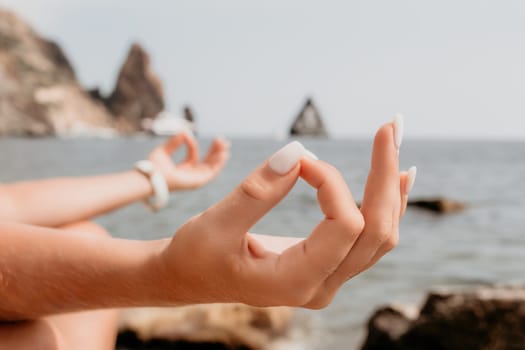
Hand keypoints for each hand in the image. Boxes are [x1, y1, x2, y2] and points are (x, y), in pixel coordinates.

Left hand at [148, 133, 229, 190]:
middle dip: (215, 151)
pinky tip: (223, 155)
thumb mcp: (163, 150)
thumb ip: (174, 142)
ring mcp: (195, 179)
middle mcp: (190, 175)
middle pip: (207, 162)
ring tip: (226, 146)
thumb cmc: (154, 167)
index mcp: (183, 169)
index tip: (186, 135)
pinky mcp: (198, 182)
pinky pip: (212, 173)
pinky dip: (219, 164)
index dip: (192, 144)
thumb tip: (183, 131)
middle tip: (222, 140)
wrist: (152, 176)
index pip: (193, 156)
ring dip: (219, 156)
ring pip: (212, 167)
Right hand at [157, 122, 414, 308]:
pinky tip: (397, 177)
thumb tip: (299, 150)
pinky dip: (384, 203)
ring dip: (390, 186)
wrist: (189, 279)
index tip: (299, 159)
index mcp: (296, 281)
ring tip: (396, 141)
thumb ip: (257, 191)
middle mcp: (321, 286)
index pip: (344, 225)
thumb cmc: (194, 256)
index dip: (330, 182)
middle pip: (377, 231)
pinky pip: (368, 237)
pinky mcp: (325, 265)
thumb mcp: (216, 224)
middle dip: (385, 176)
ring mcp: (327, 278)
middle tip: (390, 127)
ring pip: (380, 234)